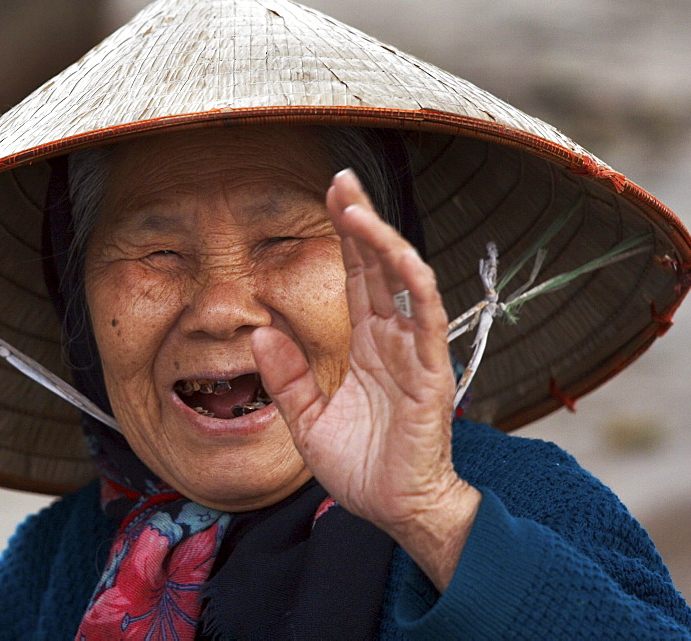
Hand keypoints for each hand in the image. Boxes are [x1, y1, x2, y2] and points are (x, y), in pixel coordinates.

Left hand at [251, 169, 480, 590]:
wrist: (395, 511)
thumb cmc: (360, 467)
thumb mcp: (307, 420)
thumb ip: (286, 378)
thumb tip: (261, 334)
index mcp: (365, 347)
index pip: (356, 278)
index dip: (345, 237)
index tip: (329, 197)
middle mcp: (392, 340)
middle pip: (377, 266)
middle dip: (360, 220)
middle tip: (341, 178)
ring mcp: (414, 352)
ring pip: (402, 281)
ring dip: (381, 240)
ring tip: (356, 205)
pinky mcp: (429, 373)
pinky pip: (425, 319)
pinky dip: (414, 284)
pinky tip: (398, 253)